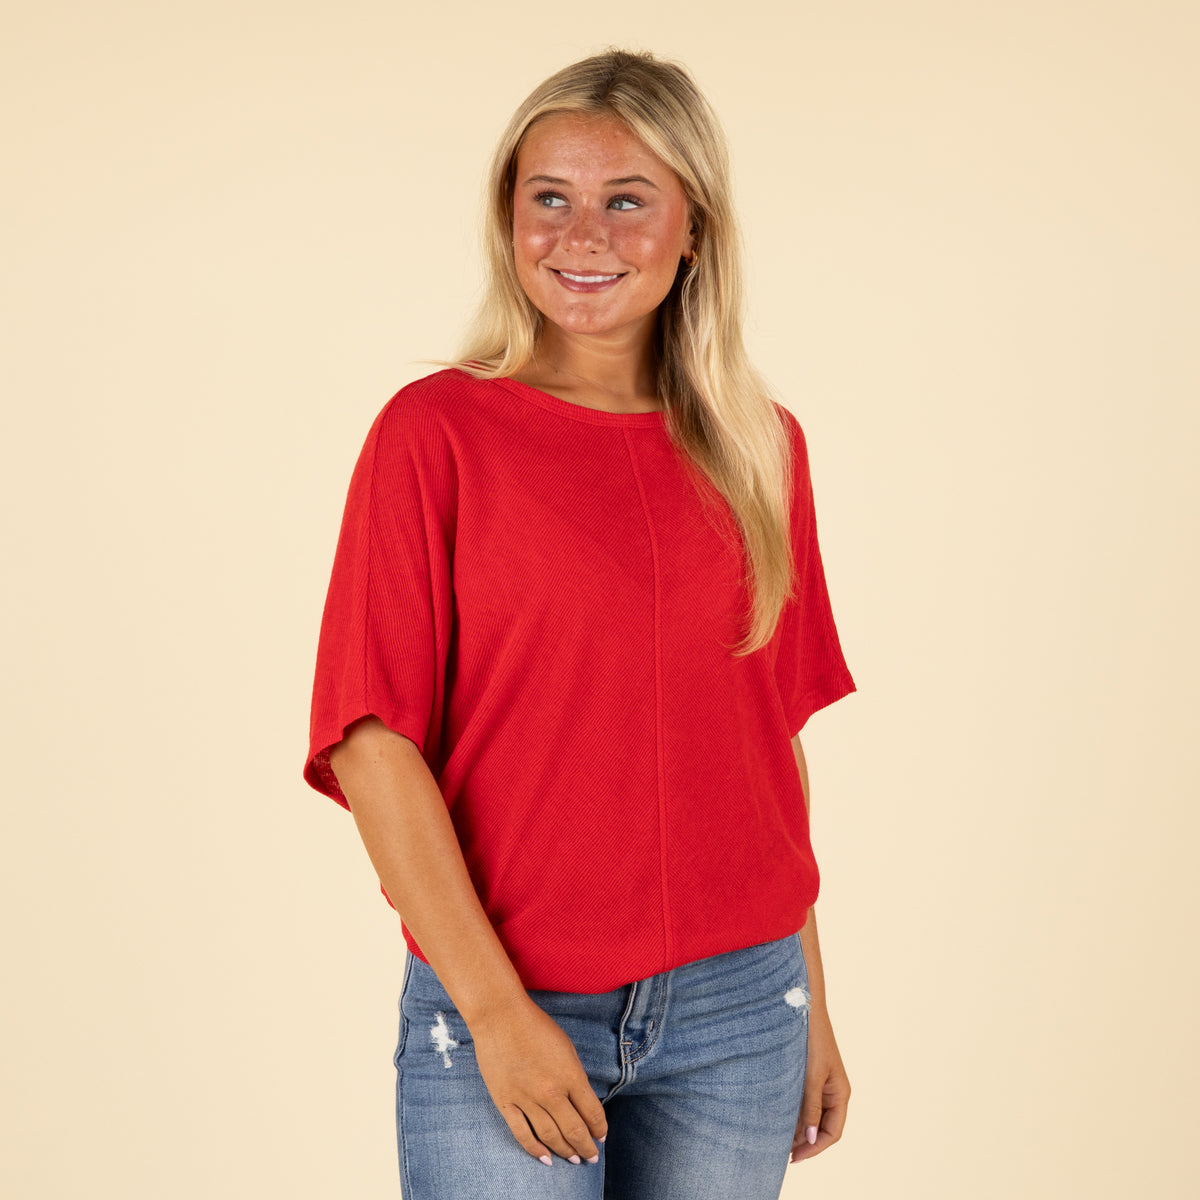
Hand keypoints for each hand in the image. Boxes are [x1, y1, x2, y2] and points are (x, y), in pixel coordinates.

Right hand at [471, 996, 607, 1165]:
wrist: (500, 1017)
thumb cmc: (535, 1026)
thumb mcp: (566, 1047)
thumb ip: (574, 1076)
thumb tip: (581, 1101)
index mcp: (570, 1076)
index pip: (592, 1113)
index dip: (599, 1128)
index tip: (601, 1136)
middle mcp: (551, 1093)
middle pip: (574, 1130)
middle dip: (586, 1147)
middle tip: (591, 1156)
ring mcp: (527, 1100)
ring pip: (550, 1136)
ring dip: (564, 1151)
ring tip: (573, 1159)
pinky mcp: (506, 1103)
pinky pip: (522, 1134)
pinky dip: (535, 1150)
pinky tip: (545, 1159)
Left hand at [790, 1004, 849, 1162]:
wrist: (802, 1005)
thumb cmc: (812, 1038)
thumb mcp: (812, 1075)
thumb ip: (811, 1107)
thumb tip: (810, 1139)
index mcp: (840, 1093)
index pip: (833, 1133)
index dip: (815, 1148)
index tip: (793, 1158)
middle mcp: (832, 1090)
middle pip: (822, 1127)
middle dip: (804, 1141)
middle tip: (780, 1152)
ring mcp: (819, 1082)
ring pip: (810, 1115)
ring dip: (797, 1128)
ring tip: (775, 1138)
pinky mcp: (806, 1074)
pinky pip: (802, 1101)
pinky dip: (792, 1112)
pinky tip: (776, 1116)